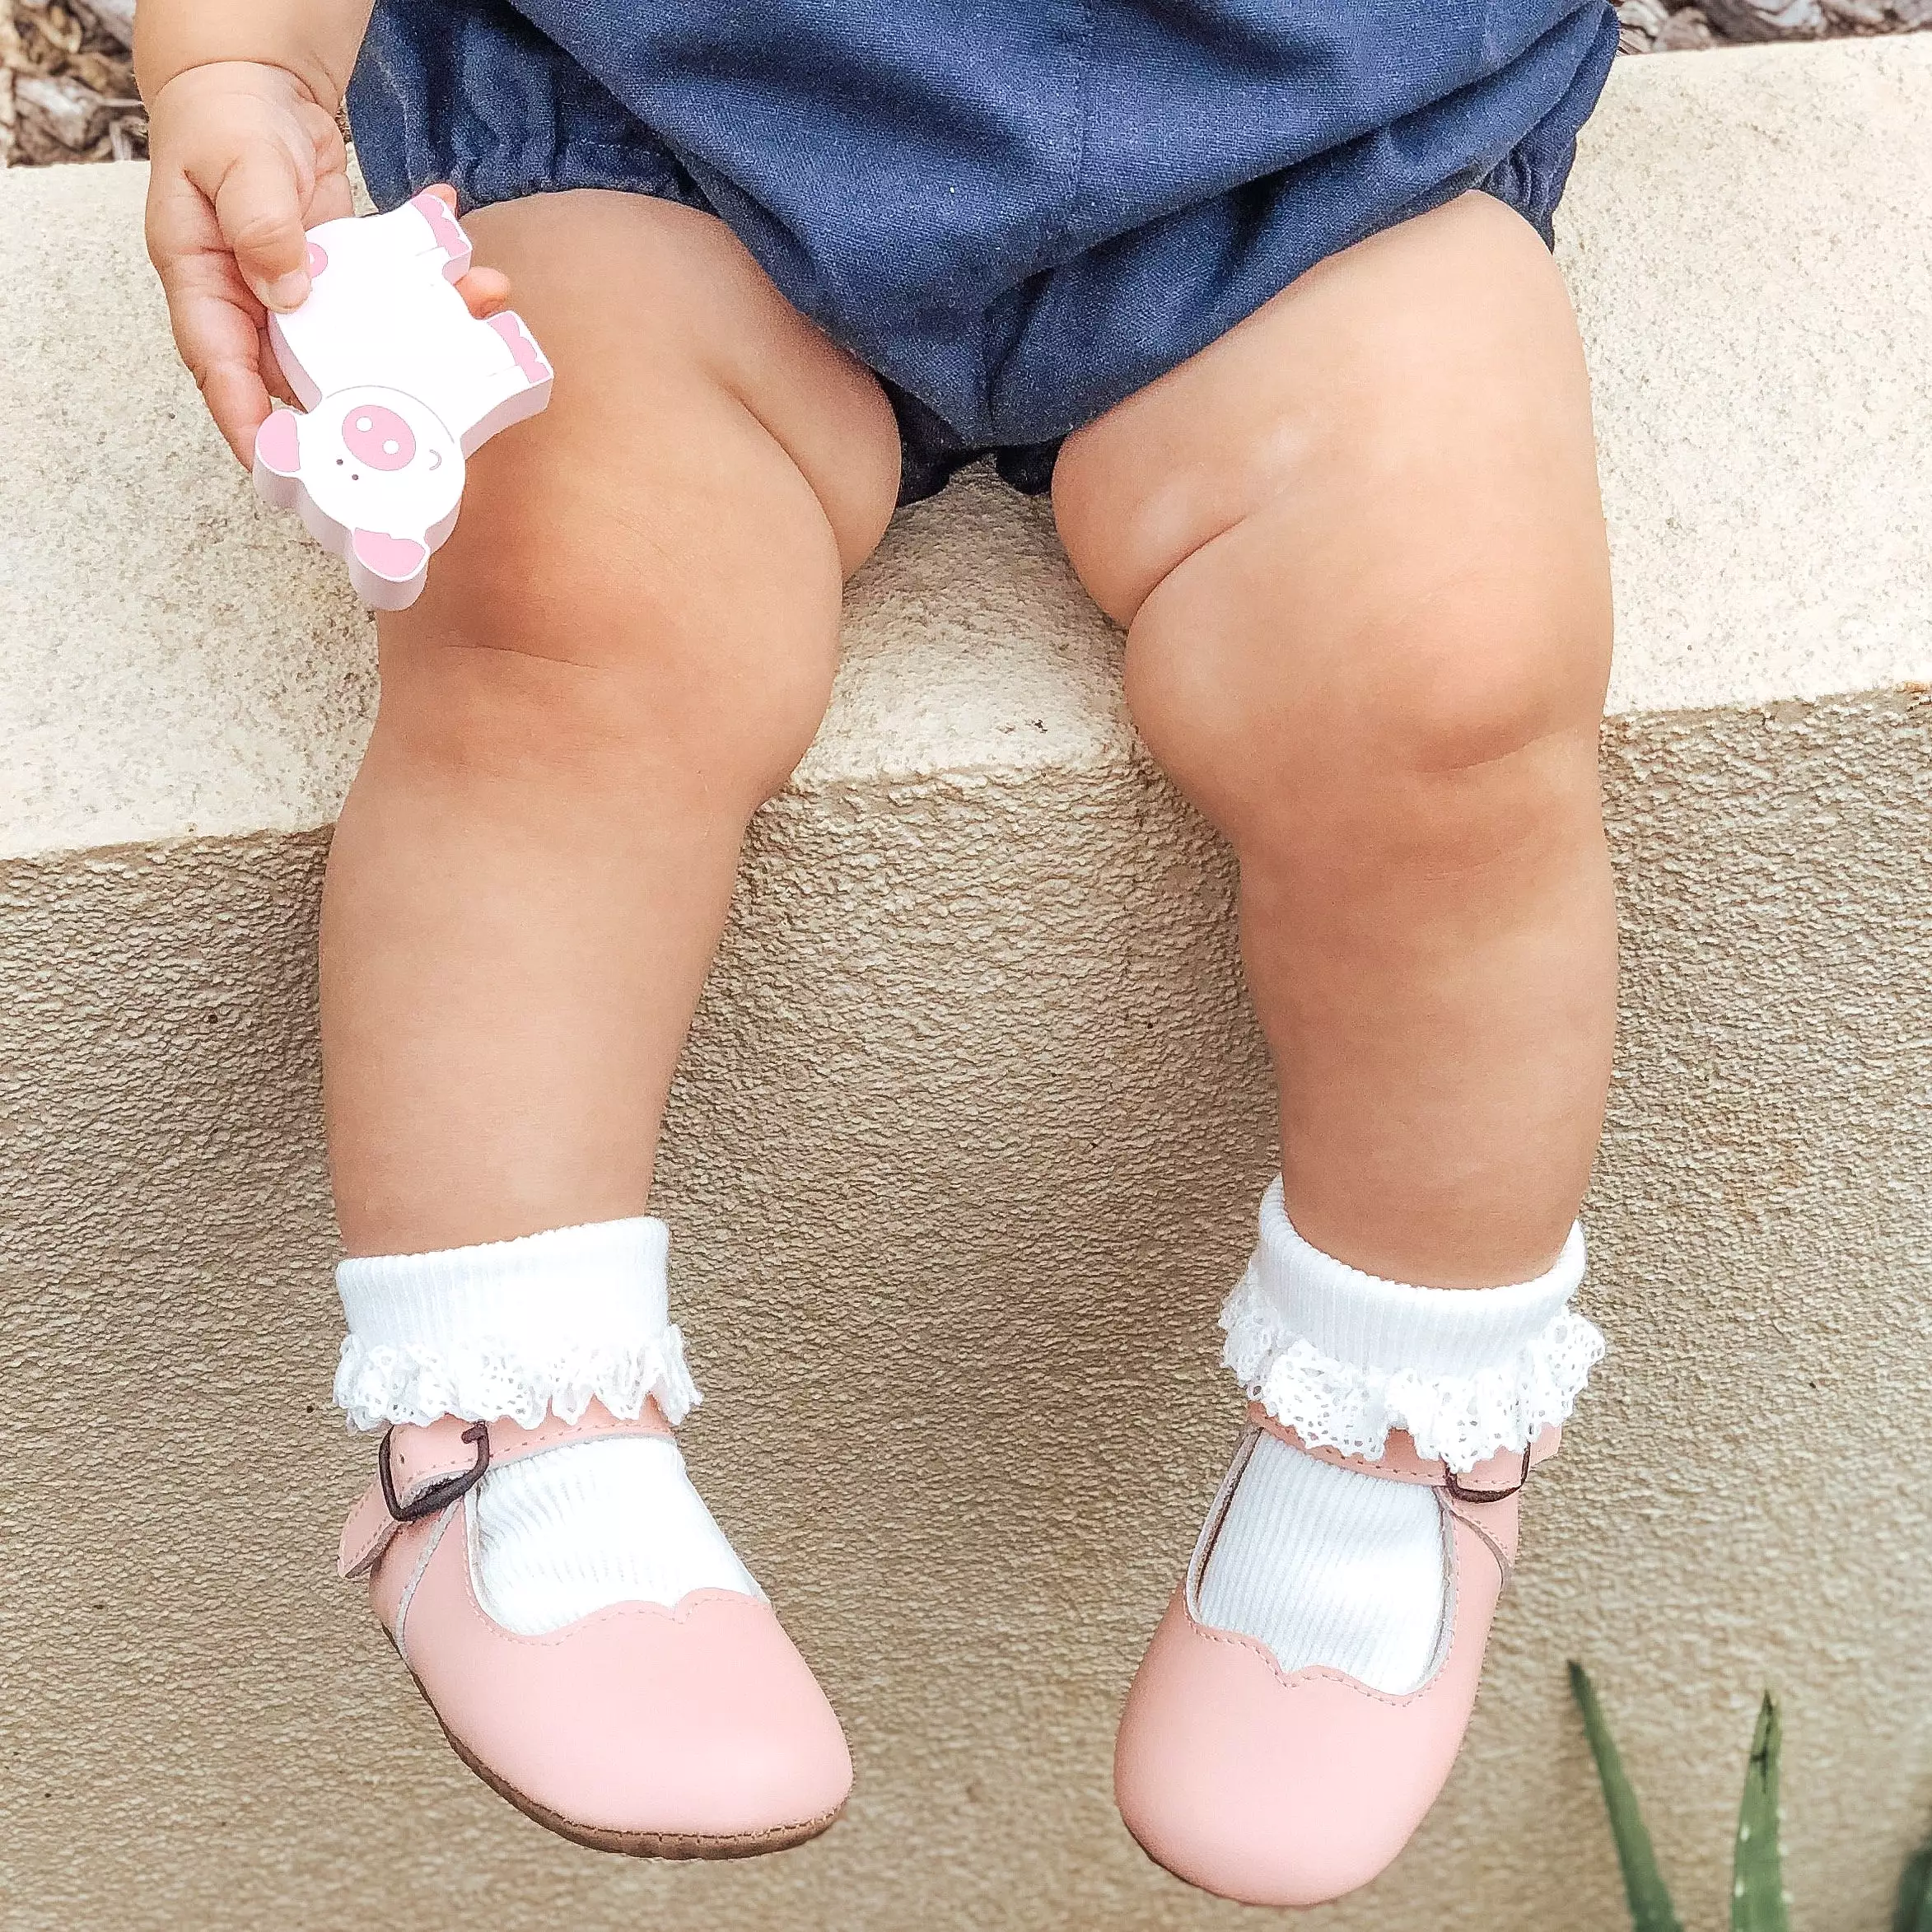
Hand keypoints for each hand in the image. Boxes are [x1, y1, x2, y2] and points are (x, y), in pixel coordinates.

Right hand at [144, 61, 511, 464]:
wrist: (255, 85)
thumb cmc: (224, 120)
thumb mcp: (235, 163)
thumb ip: (260, 223)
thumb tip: (288, 287)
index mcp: (206, 285)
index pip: (221, 371)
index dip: (251, 424)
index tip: (284, 464)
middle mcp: (254, 305)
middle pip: (300, 378)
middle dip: (364, 401)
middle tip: (422, 420)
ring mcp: (302, 298)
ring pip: (358, 344)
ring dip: (422, 341)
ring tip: (476, 309)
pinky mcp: (342, 282)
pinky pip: (388, 301)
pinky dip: (432, 289)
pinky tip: (471, 274)